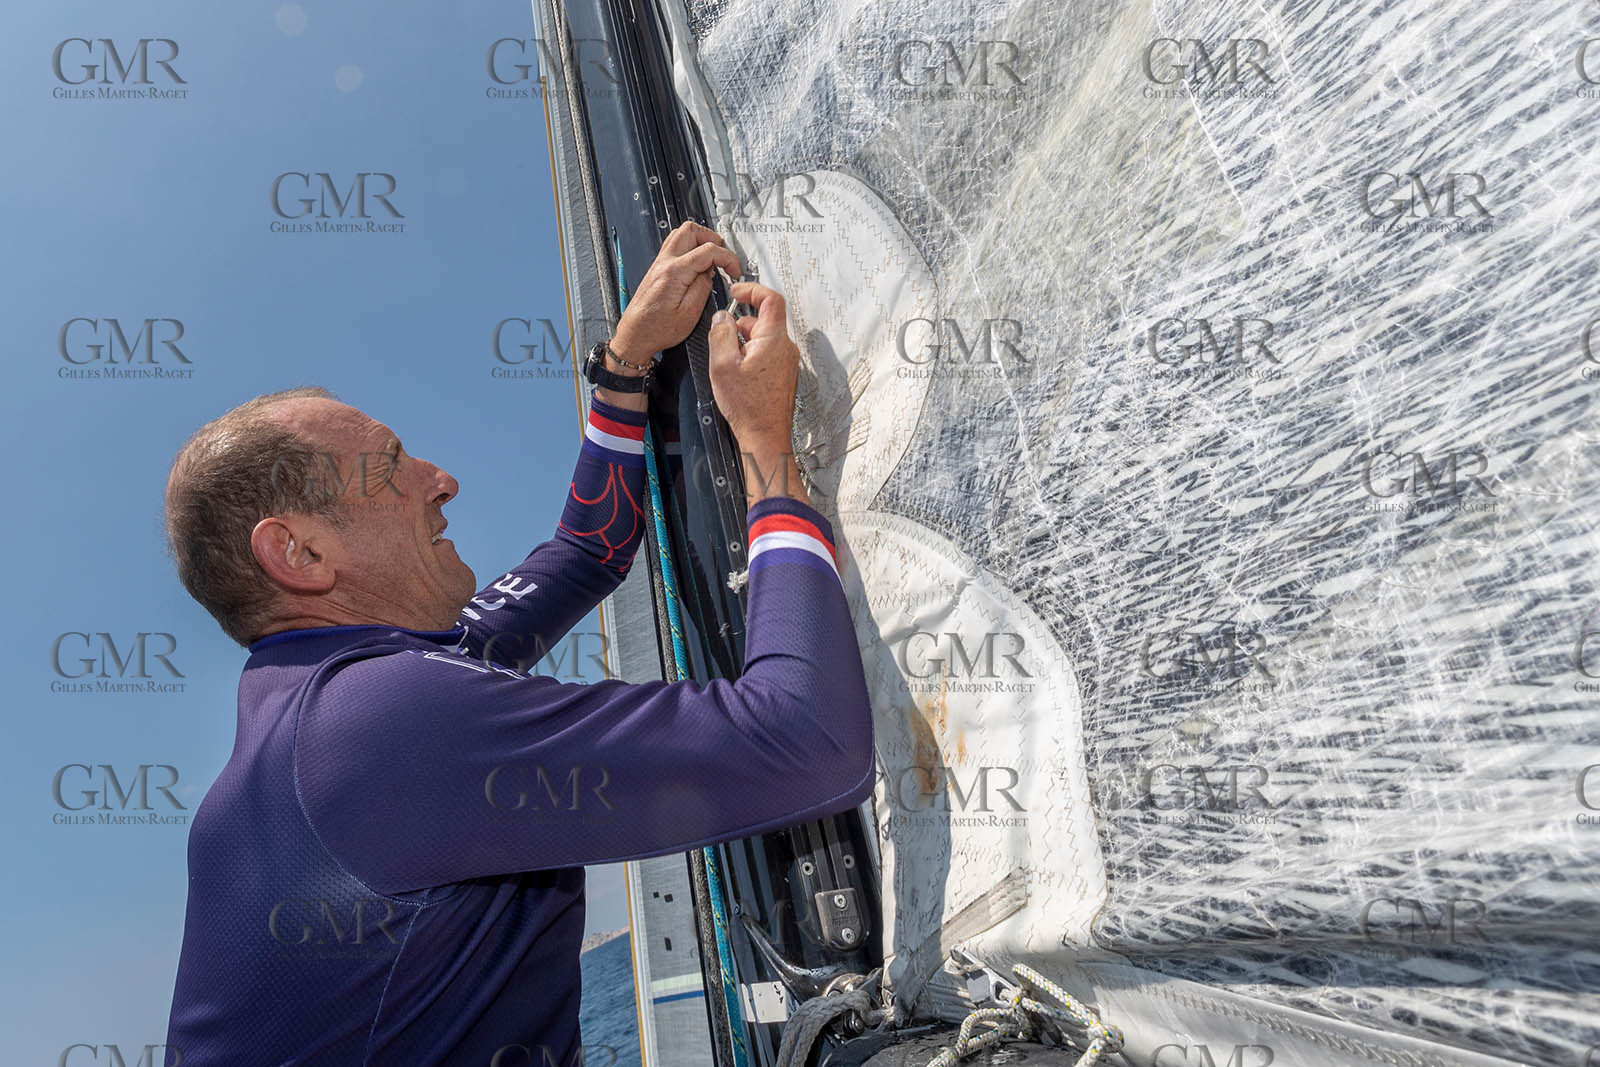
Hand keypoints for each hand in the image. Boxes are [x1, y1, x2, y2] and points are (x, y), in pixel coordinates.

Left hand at [613, 221, 741, 360]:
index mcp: (674, 272)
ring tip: (712, 257)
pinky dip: (690, 247)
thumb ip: (704, 287)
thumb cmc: (657, 329)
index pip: (708, 250)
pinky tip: (697, 264)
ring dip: (701, 240)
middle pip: (692, 230)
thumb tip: (710, 273)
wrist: (636, 335)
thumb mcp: (690, 314)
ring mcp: (659, 264)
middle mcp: (664, 263)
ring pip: (681, 233)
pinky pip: (675, 245)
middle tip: (723, 257)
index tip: (734, 271)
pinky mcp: (657, 269)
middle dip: (714, 240)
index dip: (728, 258)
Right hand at [708, 282, 809, 506]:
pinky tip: (737, 374)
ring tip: (728, 364)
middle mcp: (785, 348)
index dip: (752, 289)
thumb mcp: (723, 365)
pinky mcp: (782, 374)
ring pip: (761, 338)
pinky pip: (765, 354)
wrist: (765, 437)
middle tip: (722, 340)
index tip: (736, 292)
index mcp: (773, 339)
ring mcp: (786, 362)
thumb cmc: (748, 407)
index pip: (771, 298)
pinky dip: (749, 356)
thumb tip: (721, 317)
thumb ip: (721, 334)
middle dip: (739, 324)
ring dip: (743, 342)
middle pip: (762, 320)